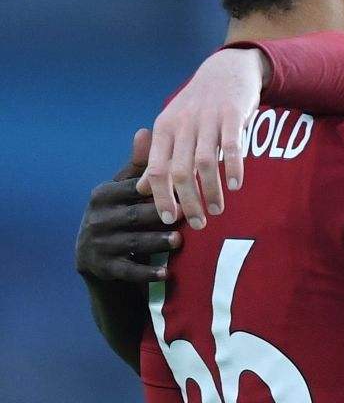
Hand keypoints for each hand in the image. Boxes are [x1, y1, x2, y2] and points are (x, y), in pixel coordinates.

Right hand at [76, 129, 180, 283]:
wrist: (98, 260)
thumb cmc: (122, 215)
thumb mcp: (126, 190)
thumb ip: (140, 166)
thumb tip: (146, 129)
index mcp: (102, 195)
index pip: (133, 190)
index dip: (160, 189)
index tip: (187, 187)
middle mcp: (96, 219)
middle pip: (134, 216)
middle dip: (161, 216)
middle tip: (189, 216)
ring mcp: (98, 245)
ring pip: (133, 242)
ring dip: (157, 242)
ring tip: (180, 240)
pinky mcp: (104, 268)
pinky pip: (128, 271)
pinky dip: (147, 272)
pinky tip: (167, 273)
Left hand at [138, 46, 268, 228]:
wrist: (226, 70)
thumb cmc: (199, 104)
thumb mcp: (172, 126)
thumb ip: (159, 157)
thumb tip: (143, 188)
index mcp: (164, 129)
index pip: (157, 169)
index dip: (161, 197)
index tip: (169, 219)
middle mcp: (182, 125)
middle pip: (180, 172)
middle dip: (188, 202)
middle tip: (197, 223)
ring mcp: (207, 119)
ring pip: (205, 163)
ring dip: (211, 191)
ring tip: (217, 209)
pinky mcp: (232, 114)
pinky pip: (231, 147)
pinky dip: (234, 168)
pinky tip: (236, 185)